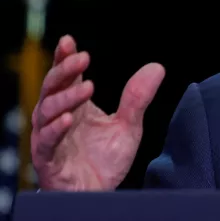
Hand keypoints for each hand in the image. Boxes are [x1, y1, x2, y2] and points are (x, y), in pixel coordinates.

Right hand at [31, 35, 164, 190]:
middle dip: (65, 70)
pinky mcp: (48, 159)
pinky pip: (46, 141)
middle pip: (53, 87)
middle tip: (82, 57)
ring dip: (67, 98)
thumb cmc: (106, 160)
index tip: (69, 41)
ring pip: (47, 111)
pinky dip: (55, 129)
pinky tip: (68, 120)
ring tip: (87, 88)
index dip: (64, 58)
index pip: (66, 76)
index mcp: (75, 105)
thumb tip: (157, 67)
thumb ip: (138, 97)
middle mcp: (58, 117)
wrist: (98, 194)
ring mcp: (50, 137)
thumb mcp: (128, 125)